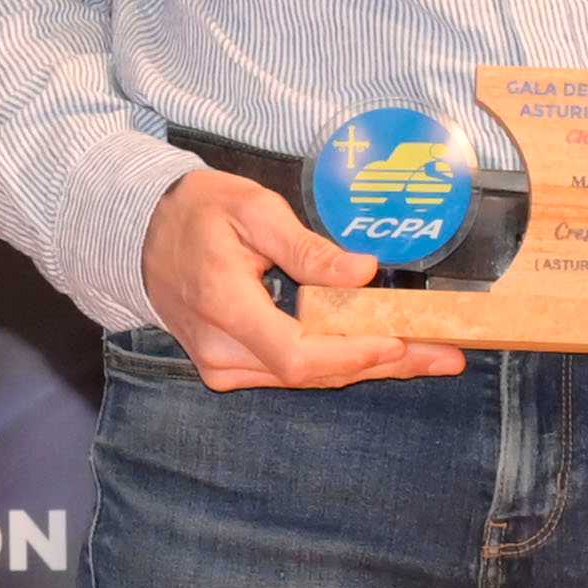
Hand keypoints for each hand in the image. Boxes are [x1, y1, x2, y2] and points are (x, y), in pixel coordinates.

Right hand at [141, 170, 466, 389]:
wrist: (141, 234)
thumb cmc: (197, 212)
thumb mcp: (252, 208)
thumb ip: (306, 247)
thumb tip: (363, 272)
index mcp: (223, 303)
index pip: (296, 353)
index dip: (352, 355)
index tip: (401, 342)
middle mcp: (220, 348)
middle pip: (311, 374)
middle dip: (384, 364)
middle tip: (446, 356)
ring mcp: (221, 365)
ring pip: (307, 378)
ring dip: (369, 367)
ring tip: (429, 356)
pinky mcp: (227, 368)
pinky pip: (292, 372)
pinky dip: (340, 362)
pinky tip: (383, 353)